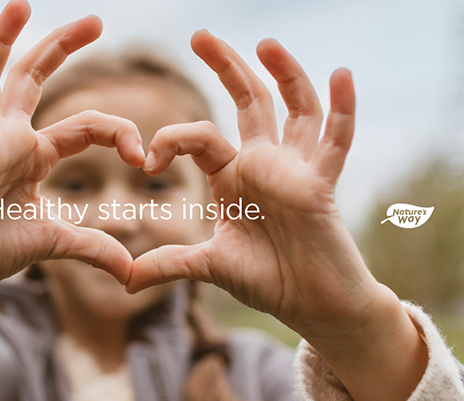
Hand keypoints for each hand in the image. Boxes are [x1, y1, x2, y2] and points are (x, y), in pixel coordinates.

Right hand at [0, 0, 143, 361]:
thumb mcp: (54, 243)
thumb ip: (92, 248)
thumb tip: (131, 273)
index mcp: (32, 154)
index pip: (82, 126)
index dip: (116, 132)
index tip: (142, 154)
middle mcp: (6, 137)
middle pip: (32, 78)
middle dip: (61, 46)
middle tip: (96, 20)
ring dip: (3, 38)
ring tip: (21, 2)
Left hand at [128, 30, 425, 400]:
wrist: (310, 303)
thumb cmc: (267, 278)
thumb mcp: (208, 267)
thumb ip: (168, 265)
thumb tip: (121, 281)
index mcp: (231, 175)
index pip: (199, 137)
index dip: (171, 140)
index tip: (146, 159)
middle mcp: (263, 162)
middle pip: (248, 101)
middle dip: (225, 67)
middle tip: (199, 35)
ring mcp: (294, 169)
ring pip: (293, 109)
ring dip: (284, 74)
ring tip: (266, 43)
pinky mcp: (321, 183)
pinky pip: (335, 140)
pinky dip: (342, 108)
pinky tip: (341, 75)